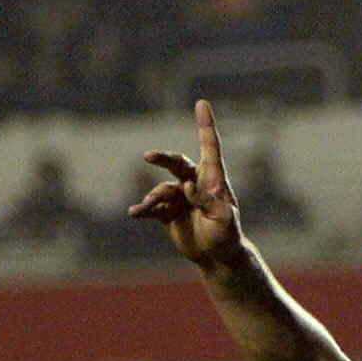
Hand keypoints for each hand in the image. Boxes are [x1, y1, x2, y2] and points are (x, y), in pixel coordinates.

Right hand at [130, 99, 243, 266]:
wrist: (216, 256)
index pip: (209, 148)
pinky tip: (135, 214)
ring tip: (148, 206)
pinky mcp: (167, 211)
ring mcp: (179, 196)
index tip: (202, 103)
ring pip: (162, 189)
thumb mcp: (223, 219)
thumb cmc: (226, 235)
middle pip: (177, 163)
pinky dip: (143, 209)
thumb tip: (186, 186)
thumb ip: (207, 201)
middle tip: (149, 157)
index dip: (205, 125)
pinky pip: (152, 206)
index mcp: (213, 180)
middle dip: (163, 159)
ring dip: (154, 197)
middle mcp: (194, 183)